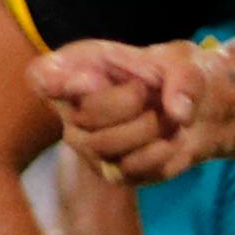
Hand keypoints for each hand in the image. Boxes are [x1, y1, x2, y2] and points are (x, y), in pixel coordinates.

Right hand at [30, 39, 211, 185]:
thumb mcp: (187, 63)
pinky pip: (129, 171)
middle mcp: (73, 108)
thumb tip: (178, 112)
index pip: (41, 75)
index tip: (82, 80)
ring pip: (104, 148)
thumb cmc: (175, 75)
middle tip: (153, 93)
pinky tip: (172, 139)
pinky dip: (161, 154)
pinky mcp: (111, 172)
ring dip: (150, 130)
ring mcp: (88, 144)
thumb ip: (184, 79)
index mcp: (79, 67)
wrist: (193, 110)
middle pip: (83, 118)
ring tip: (170, 117)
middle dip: (131, 106)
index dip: (52, 81)